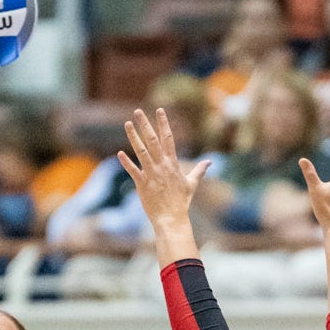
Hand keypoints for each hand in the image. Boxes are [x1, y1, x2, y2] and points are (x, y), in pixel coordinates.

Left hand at [117, 108, 211, 229]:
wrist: (172, 218)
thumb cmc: (181, 202)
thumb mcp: (192, 184)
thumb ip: (199, 170)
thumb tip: (210, 162)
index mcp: (173, 163)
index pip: (168, 138)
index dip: (163, 123)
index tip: (160, 110)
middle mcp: (162, 166)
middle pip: (153, 140)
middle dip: (145, 124)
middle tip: (138, 111)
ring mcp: (151, 174)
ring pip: (141, 151)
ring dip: (133, 137)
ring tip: (127, 124)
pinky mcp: (142, 184)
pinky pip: (133, 171)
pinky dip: (126, 162)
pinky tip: (119, 152)